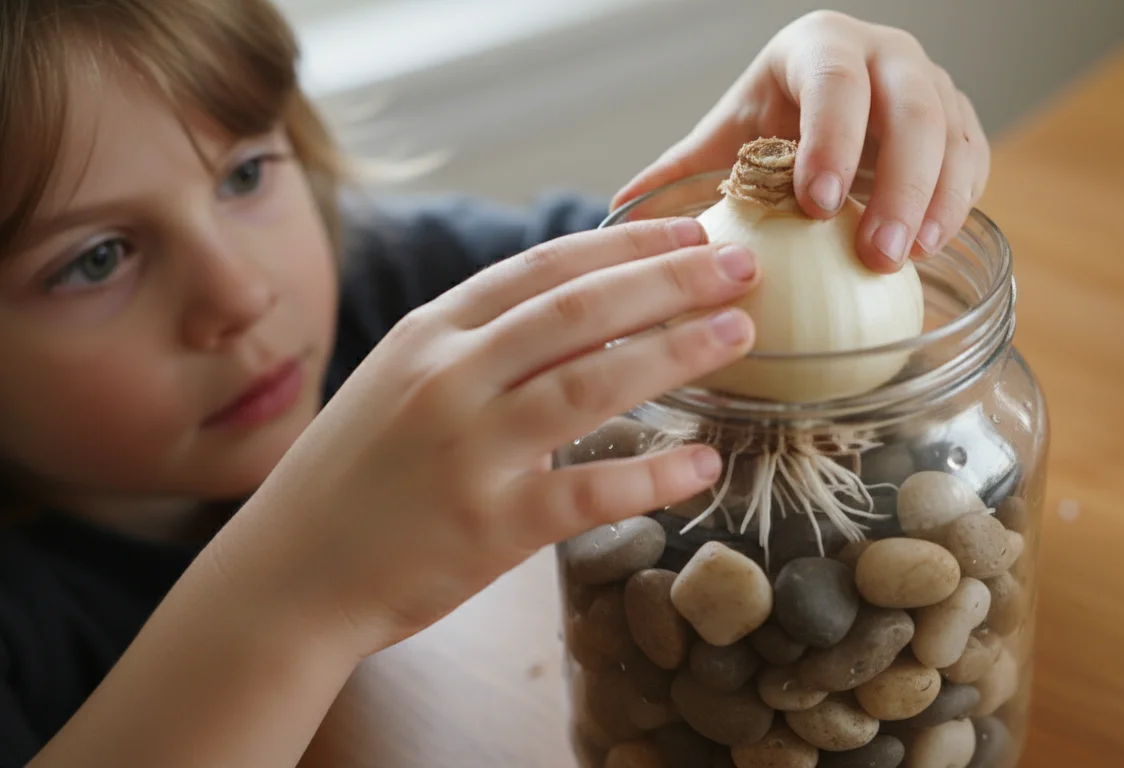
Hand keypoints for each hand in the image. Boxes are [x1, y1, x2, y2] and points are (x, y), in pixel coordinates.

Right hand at [231, 218, 758, 655]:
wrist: (287, 576)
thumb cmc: (354, 476)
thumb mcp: (400, 381)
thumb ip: (479, 346)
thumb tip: (579, 315)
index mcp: (431, 333)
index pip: (545, 268)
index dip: (627, 246)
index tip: (689, 234)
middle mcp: (449, 377)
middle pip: (582, 310)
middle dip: (672, 281)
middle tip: (741, 265)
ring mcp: (469, 450)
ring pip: (594, 383)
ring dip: (678, 353)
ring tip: (740, 333)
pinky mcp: (488, 526)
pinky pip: (589, 492)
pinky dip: (653, 476)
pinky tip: (703, 464)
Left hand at [612, 10, 990, 272]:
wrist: (825, 109)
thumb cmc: (772, 121)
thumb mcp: (727, 135)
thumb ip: (682, 170)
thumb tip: (618, 210)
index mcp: (822, 46)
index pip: (836, 84)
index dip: (832, 140)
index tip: (818, 204)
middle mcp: (887, 55)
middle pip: (912, 108)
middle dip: (898, 182)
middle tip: (875, 252)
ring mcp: (933, 87)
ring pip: (954, 134)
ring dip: (937, 200)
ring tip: (908, 258)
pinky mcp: (961, 126)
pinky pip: (973, 160)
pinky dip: (959, 203)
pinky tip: (932, 247)